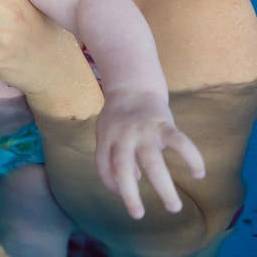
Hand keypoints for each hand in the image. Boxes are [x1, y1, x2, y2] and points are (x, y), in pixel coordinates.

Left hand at [96, 90, 205, 219]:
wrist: (132, 86)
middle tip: (138, 214)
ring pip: (153, 163)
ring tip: (173, 207)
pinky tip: (198, 172)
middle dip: (130, 194)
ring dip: (163, 187)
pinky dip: (191, 158)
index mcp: (106, 137)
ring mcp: (144, 131)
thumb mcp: (107, 132)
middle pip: (122, 168)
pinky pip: (179, 143)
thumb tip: (133, 179)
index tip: (122, 193)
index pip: (102, 166)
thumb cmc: (118, 116)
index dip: (110, 183)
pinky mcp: (164, 125)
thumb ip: (112, 154)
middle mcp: (123, 136)